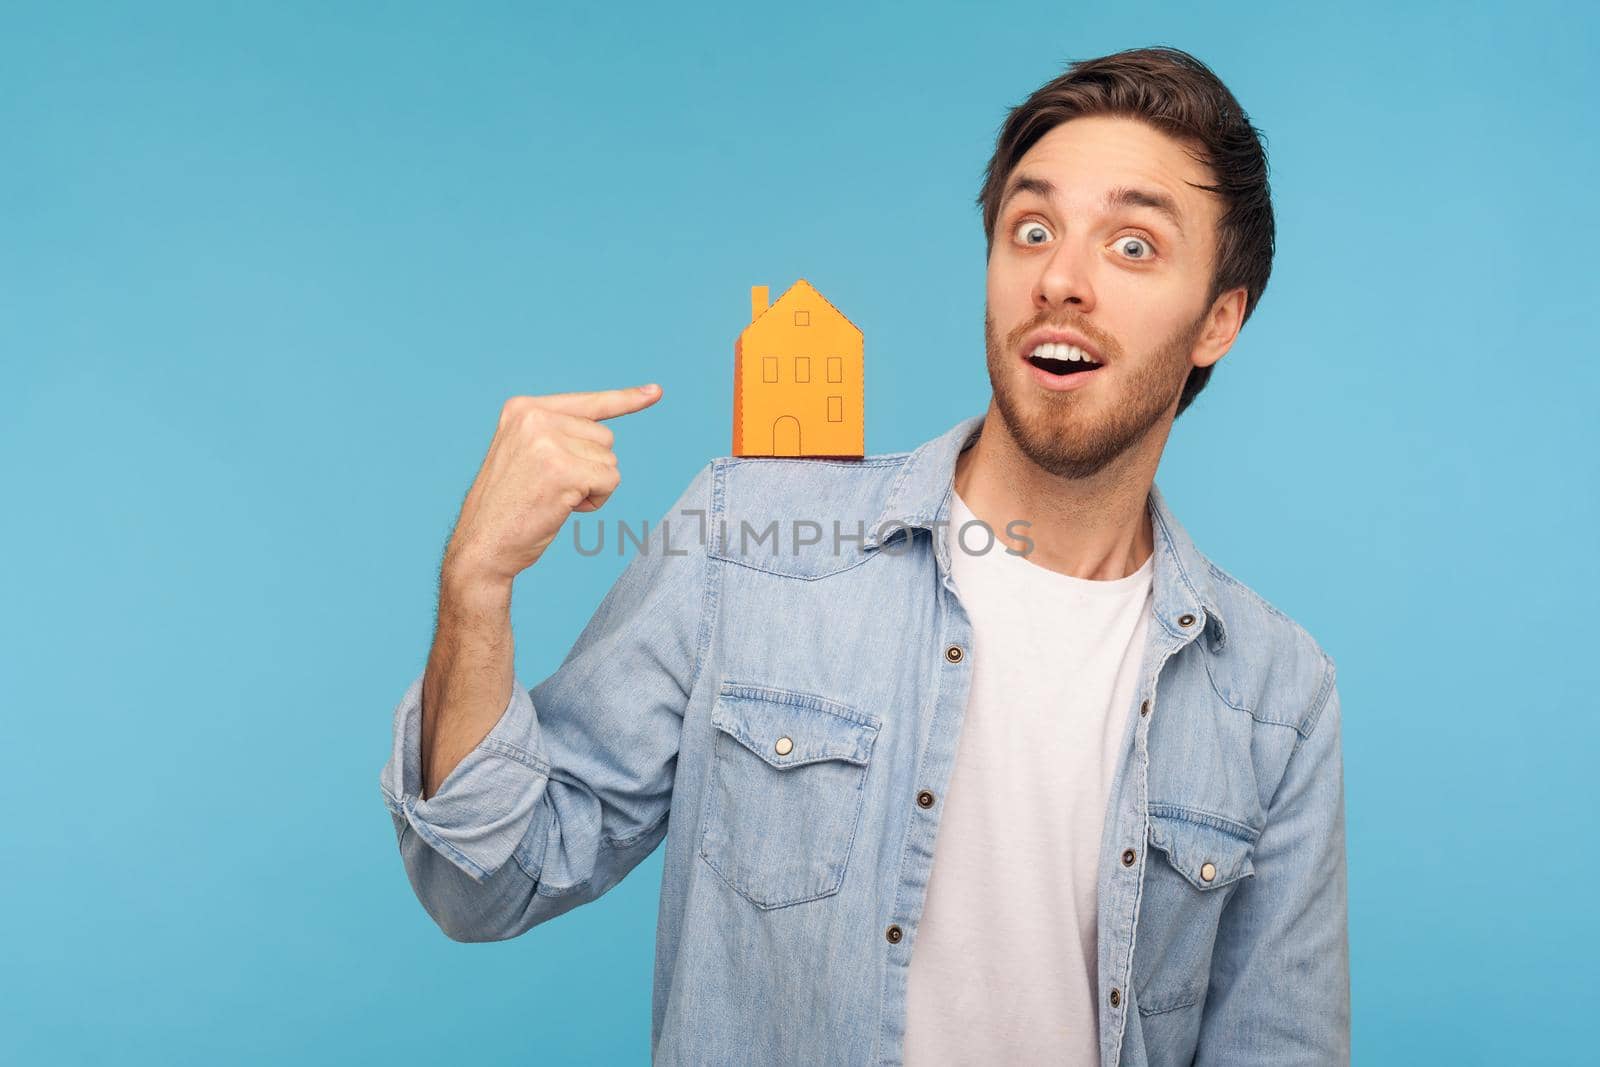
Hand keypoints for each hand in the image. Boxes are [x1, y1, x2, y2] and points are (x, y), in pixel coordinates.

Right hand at [443, 383, 662, 585]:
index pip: (587, 402)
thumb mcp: (524, 454)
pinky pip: (610, 481)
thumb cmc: (507, 506)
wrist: (481, 545)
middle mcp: (534, 418)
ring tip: (553, 498)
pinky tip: (564, 508)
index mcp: (523, 408)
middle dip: (589, 467)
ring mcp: (548, 442)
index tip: (656, 392)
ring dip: (592, 486)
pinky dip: (596, 500)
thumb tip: (604, 435)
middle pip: (604, 437)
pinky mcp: (563, 470)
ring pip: (609, 461)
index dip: (625, 399)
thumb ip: (557, 435)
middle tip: (551, 488)